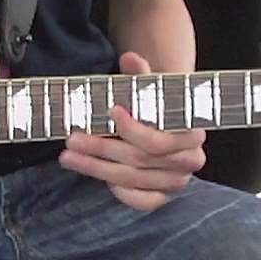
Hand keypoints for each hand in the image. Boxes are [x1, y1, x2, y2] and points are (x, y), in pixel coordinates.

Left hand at [59, 52, 206, 211]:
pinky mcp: (163, 196)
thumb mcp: (150, 87)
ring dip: (96, 168)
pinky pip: (142, 202)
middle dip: (101, 149)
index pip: (160, 140)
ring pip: (132, 179)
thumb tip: (130, 58)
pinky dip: (119, 191)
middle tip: (71, 139)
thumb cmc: (156, 104)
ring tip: (68, 156)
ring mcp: (177, 181)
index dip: (133, 129)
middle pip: (140, 160)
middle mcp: (190, 161)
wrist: (167, 122)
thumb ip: (141, 74)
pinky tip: (96, 176)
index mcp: (192, 133)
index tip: (110, 111)